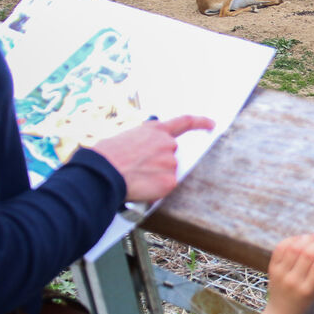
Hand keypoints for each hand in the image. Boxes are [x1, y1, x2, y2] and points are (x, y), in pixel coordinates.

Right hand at [90, 115, 214, 202]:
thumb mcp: (126, 138)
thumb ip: (144, 143)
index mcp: (155, 130)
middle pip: (172, 156)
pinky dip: (155, 190)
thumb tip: (146, 156)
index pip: (184, 122)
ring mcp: (171, 162)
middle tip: (140, 169)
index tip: (211, 124)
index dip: (200, 123)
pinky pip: (166, 188)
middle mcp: (167, 144)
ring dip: (156, 177)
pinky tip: (140, 187)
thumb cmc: (106, 156)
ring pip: (168, 173)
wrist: (102, 172)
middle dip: (159, 163)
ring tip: (135, 177)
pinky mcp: (170, 181)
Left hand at [257, 231, 313, 313]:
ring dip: (309, 237)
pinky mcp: (272, 268)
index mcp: (307, 291)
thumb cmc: (306, 308)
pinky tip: (304, 237)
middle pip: (308, 254)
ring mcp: (280, 274)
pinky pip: (281, 247)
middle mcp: (292, 281)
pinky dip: (294, 239)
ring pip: (294, 248)